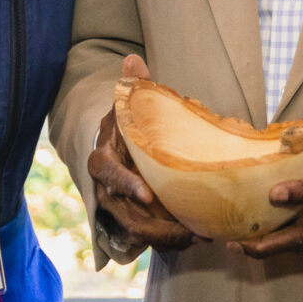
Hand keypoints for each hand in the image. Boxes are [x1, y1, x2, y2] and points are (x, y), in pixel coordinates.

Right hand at [89, 54, 200, 252]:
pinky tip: (196, 237)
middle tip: (188, 229)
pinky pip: (149, 237)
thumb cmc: (126, 124)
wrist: (115, 146)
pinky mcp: (133, 219)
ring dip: (168, 239)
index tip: (147, 194)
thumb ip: (134, 86)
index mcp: (103, 159)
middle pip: (126, 215)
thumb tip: (133, 59)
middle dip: (157, 226)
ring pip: (138, 232)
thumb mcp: (129, 104)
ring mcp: (119, 208)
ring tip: (199, 236)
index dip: (126, 185)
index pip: (109, 174)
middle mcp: (107, 190)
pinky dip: (171, 241)